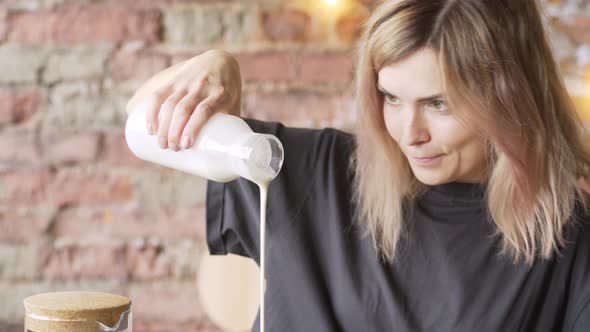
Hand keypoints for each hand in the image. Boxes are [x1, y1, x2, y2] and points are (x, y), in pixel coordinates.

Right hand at [126, 49, 241, 150]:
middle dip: (174, 132)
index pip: (203, 110)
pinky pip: (159, 94)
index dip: (192, 128)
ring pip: (170, 104)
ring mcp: (186, 83)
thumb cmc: (229, 92)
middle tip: (173, 149)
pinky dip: (152, 112)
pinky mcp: (174, 80)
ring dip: (163, 126)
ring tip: (162, 144)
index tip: (186, 145)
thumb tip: (223, 156)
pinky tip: (150, 128)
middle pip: (183, 110)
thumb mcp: (233, 106)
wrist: (221, 61)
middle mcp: (202, 87)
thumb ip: (228, 127)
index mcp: (220, 94)